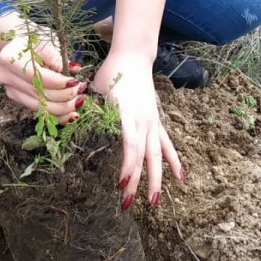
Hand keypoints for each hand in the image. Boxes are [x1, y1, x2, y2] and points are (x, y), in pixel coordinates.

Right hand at [0, 12, 84, 122]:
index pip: (37, 76)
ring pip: (39, 107)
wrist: (19, 44)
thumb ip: (58, 58)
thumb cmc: (34, 40)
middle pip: (39, 94)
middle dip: (64, 96)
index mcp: (10, 58)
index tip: (76, 82)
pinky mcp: (17, 99)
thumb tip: (74, 71)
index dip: (58, 83)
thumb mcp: (46, 42)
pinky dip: (57, 115)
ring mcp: (11, 90)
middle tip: (82, 91)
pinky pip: (39, 111)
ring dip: (63, 108)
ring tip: (79, 101)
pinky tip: (71, 114)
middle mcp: (6, 77)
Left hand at [93, 50, 182, 208]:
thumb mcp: (96, 88)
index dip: (127, 166)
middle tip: (127, 204)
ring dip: (156, 179)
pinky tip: (181, 178)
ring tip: (153, 202)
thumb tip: (79, 125)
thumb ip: (92, 108)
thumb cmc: (111, 72)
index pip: (130, 145)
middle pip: (143, 156)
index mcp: (127, 113)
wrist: (133, 57)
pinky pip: (167, 144)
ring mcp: (152, 122)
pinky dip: (174, 161)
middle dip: (137, 182)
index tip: (121, 184)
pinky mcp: (156, 121)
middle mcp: (143, 121)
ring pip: (157, 155)